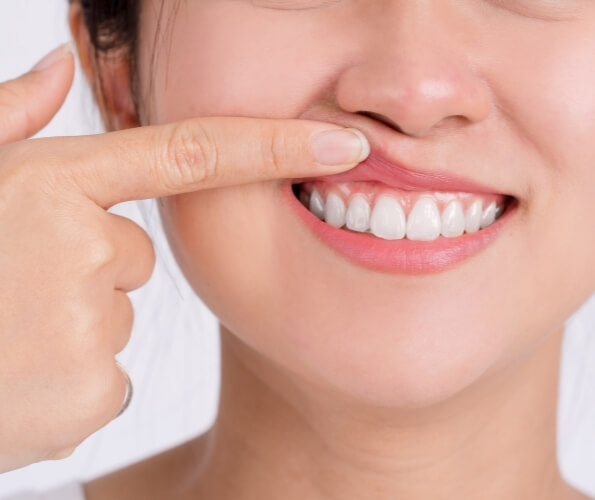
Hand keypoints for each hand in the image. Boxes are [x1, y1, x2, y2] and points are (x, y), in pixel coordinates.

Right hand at [0, 44, 368, 472]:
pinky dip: (75, 378)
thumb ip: (12, 120)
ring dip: (74, 324)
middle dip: (89, 269)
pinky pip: (113, 373)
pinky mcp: (95, 390)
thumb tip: (63, 63)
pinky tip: (24, 378)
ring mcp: (90, 323)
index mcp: (50, 186)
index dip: (277, 145)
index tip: (343, 144)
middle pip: (134, 253)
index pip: (194, 153)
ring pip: (119, 312)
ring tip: (10, 336)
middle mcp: (81, 247)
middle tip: (17, 292)